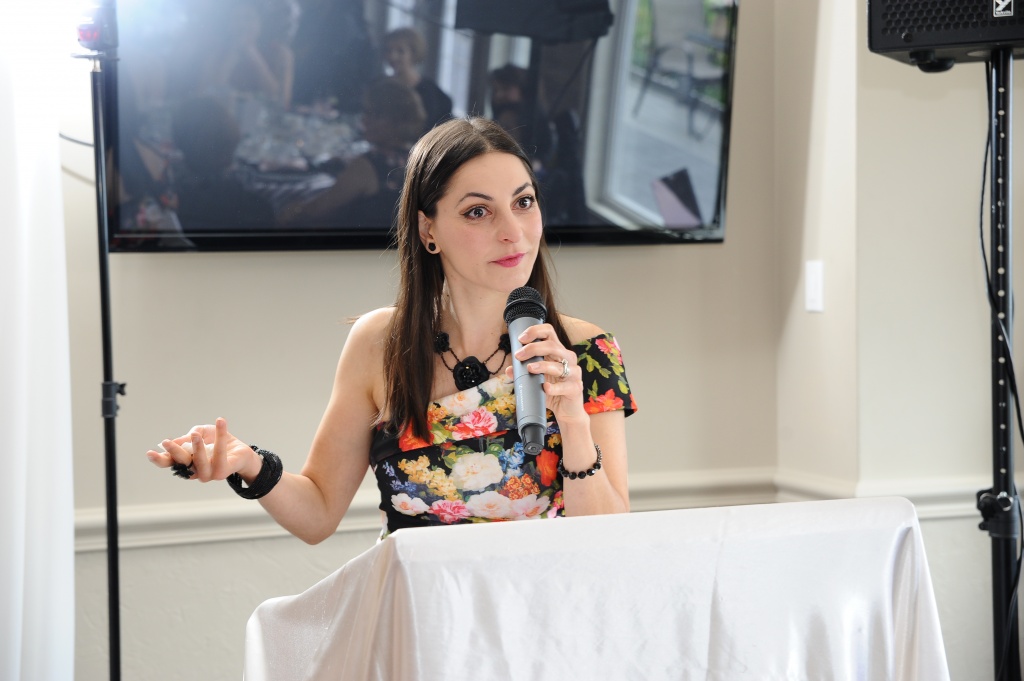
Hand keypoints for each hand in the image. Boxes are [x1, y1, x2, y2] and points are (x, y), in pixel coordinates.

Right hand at [146, 417, 260, 481]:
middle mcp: (195, 470)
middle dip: (174, 453)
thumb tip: (180, 440)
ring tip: (195, 435)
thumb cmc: (218, 441)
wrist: (240, 450)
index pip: (170, 463)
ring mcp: (209, 474)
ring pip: (200, 462)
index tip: (149, 453)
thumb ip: (190, 436)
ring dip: (196, 448)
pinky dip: (220, 436)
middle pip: (182, 463)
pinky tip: (220, 422)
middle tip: (167, 442)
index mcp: (187, 462)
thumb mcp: (202, 433)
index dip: (160, 459)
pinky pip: (220, 454)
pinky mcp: (223, 471)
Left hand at [506, 323, 586, 425]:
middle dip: (533, 348)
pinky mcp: (576, 388)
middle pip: (552, 346)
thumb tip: (509, 370)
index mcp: (558, 351)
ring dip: (542, 365)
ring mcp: (574, 373)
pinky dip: (554, 387)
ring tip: (530, 369)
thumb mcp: (536, 380)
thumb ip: (523, 373)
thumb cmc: (552, 390)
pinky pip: (565, 386)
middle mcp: (568, 358)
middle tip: (519, 356)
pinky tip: (545, 388)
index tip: (521, 339)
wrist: (567, 410)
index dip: (535, 331)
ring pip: (559, 365)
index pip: (549, 332)